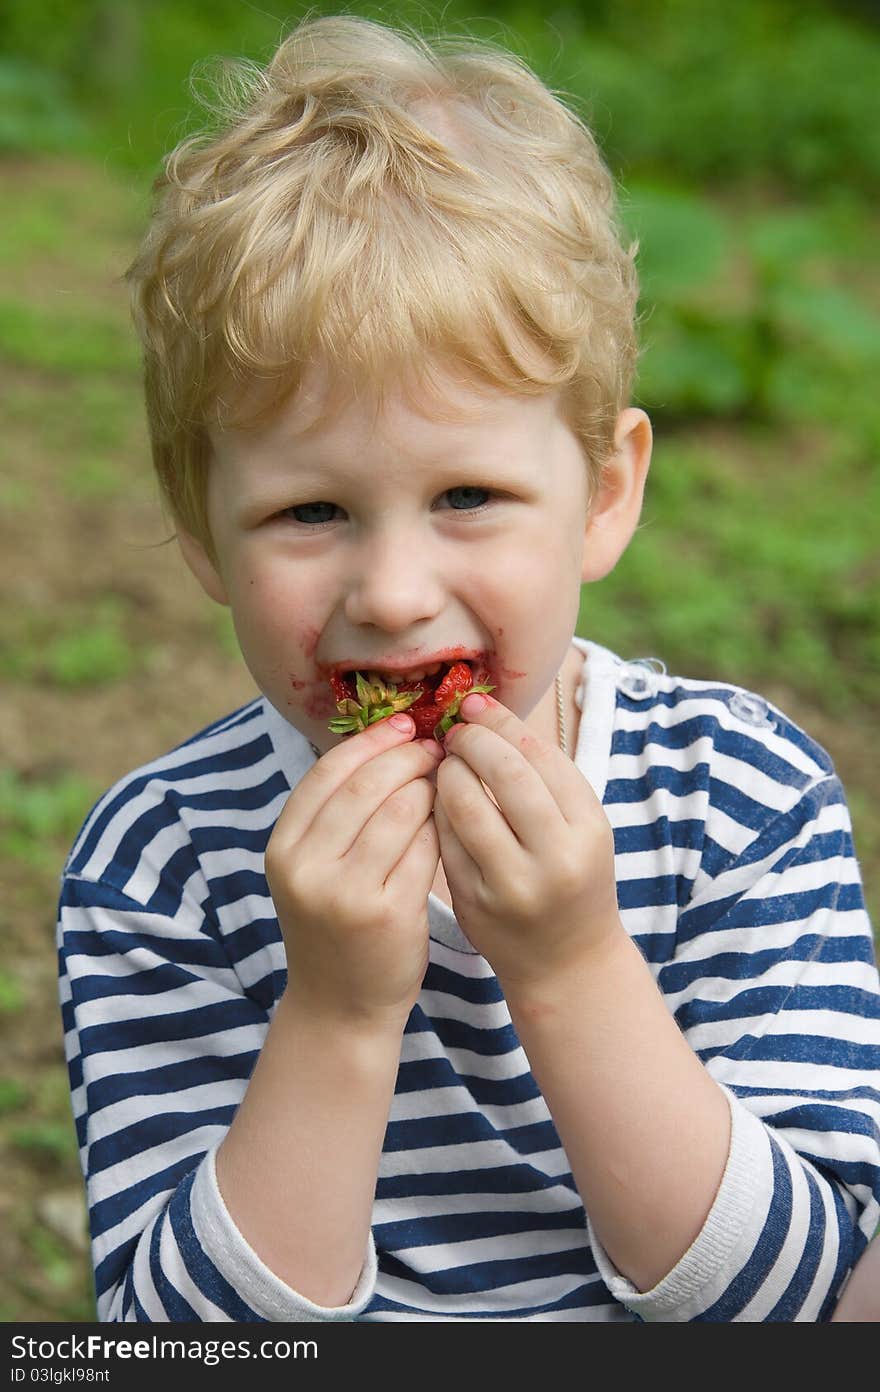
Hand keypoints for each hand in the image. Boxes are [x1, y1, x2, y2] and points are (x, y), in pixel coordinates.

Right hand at [265, 715, 442, 1028]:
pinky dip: (442, 826)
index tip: (406, 724)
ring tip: (447, 779)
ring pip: (400, 812)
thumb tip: (387, 739)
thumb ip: (336, 815)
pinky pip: (424, 849)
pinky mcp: (387, 914)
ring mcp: (345, 893)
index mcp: (283, 847)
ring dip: (430, 787)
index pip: (329, 772)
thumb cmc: (335, 926)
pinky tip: (453, 819)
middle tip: (437, 748)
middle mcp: (306, 868)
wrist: (340, 1006)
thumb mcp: (313, 869)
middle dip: (407, 757)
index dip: (372, 741)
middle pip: (366, 786)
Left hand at [434, 694, 621, 994]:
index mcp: (589, 829)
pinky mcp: (476, 904)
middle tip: (456, 733)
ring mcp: (513, 884)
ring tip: (446, 764)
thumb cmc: (571, 878)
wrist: (567, 961)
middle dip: (472, 742)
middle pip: (506, 775)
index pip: (541, 757)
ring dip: (448, 774)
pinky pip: (445, 841)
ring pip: (467, 807)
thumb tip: (486, 715)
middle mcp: (556, 857)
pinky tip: (437, 800)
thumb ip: (543, 779)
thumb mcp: (580, 828)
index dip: (502, 724)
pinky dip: (437, 811)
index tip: (476, 706)